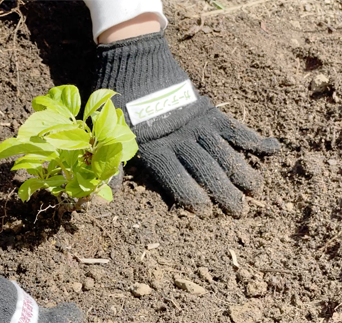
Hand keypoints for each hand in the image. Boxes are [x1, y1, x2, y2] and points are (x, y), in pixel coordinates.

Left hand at [94, 32, 279, 215]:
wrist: (135, 62)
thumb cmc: (119, 103)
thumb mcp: (108, 133)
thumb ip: (113, 163)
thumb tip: (107, 194)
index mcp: (155, 148)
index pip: (176, 178)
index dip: (191, 195)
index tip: (205, 211)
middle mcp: (180, 139)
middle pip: (206, 169)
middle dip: (224, 192)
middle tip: (239, 211)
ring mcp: (197, 124)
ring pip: (224, 151)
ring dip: (242, 171)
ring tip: (255, 189)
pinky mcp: (209, 110)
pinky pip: (235, 126)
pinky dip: (253, 138)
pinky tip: (272, 149)